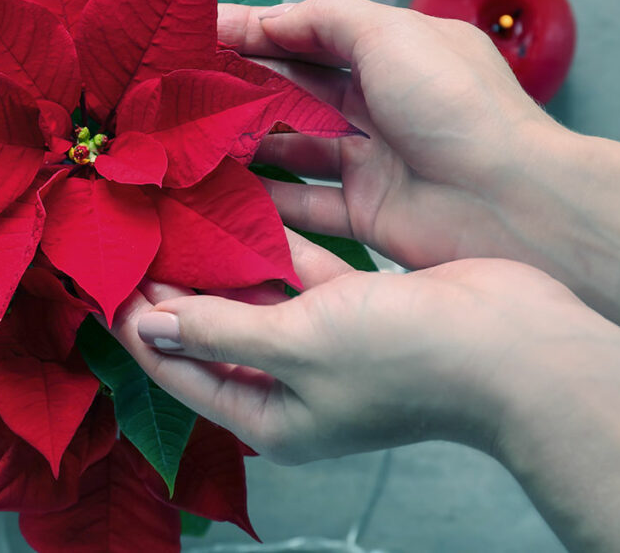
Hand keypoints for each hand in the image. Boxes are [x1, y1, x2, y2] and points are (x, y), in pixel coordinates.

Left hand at [113, 235, 619, 551]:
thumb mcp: (297, 345)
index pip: (181, 368)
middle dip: (175, 288)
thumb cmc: (406, 358)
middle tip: (135, 237)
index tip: (105, 283)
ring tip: (176, 213)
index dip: (140, 327)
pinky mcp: (354, 304)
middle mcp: (292, 382)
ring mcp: (324, 343)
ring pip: (255, 294)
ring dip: (221, 259)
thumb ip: (221, 331)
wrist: (515, 345)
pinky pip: (299, 270)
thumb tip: (152, 326)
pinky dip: (273, 243)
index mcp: (270, 413)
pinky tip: (242, 205)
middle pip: (213, 330)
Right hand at [219, 0, 561, 269]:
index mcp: (393, 56)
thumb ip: (326, 19)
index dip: (256, 32)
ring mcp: (371, 162)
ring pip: (294, 148)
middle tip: (186, 85)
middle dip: (244, 84)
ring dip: (249, 141)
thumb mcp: (393, 34)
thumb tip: (272, 18)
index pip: (310, 36)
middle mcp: (380, 107)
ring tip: (195, 137)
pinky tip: (224, 191)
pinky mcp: (365, 213)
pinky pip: (304, 205)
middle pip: (297, 91)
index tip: (201, 33)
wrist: (512, 203)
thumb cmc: (458, 109)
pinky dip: (266, 199)